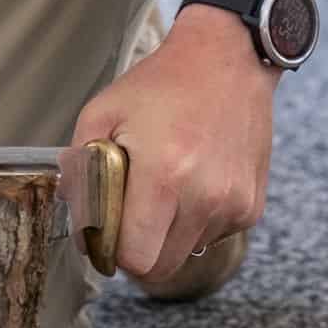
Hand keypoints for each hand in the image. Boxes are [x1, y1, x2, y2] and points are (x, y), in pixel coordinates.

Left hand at [72, 1, 280, 283]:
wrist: (226, 58)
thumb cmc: (162, 83)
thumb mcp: (103, 111)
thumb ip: (80, 170)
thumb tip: (76, 220)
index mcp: (164, 175)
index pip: (134, 259)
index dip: (113, 251)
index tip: (108, 230)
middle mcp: (205, 196)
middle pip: (160, 269)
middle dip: (140, 249)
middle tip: (132, 211)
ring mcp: (233, 203)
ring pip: (188, 253)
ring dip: (171, 233)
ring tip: (168, 184)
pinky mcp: (251, 205)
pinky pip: (214, 236)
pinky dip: (199, 220)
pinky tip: (196, 179)